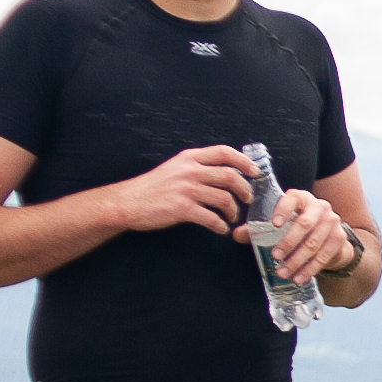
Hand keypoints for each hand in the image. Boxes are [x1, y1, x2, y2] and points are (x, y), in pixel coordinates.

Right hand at [102, 143, 256, 237]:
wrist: (127, 202)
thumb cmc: (152, 187)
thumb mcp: (175, 168)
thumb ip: (197, 167)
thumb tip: (225, 173)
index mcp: (189, 158)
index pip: (224, 152)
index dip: (244, 161)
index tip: (255, 172)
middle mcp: (189, 170)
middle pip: (230, 176)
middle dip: (245, 190)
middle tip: (247, 200)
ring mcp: (186, 189)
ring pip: (224, 199)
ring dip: (233, 211)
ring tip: (231, 218)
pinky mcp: (182, 209)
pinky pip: (211, 218)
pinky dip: (220, 226)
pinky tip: (220, 229)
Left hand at [260, 188, 354, 281]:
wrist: (328, 235)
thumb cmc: (297, 226)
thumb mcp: (279, 224)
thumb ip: (258, 228)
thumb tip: (236, 235)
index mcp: (301, 198)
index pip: (292, 199)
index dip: (283, 210)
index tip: (273, 224)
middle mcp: (319, 206)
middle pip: (304, 224)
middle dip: (288, 242)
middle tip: (275, 256)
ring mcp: (332, 222)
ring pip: (313, 243)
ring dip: (297, 260)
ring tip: (283, 272)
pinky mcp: (339, 238)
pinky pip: (324, 256)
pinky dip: (310, 269)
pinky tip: (298, 277)